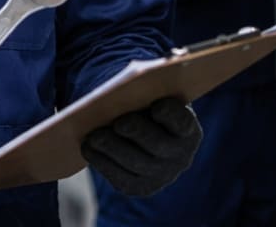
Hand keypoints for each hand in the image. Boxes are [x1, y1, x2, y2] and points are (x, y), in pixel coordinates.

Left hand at [81, 97, 201, 195]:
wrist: (135, 130)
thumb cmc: (140, 104)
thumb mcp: (146, 94)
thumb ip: (142, 90)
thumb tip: (123, 89)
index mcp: (187, 129)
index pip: (182, 122)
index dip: (171, 115)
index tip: (157, 106)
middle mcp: (180, 156)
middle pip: (159, 145)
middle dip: (138, 133)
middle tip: (119, 123)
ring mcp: (161, 175)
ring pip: (136, 164)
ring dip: (114, 149)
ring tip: (94, 136)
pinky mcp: (140, 187)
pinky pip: (121, 177)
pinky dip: (103, 162)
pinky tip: (88, 148)